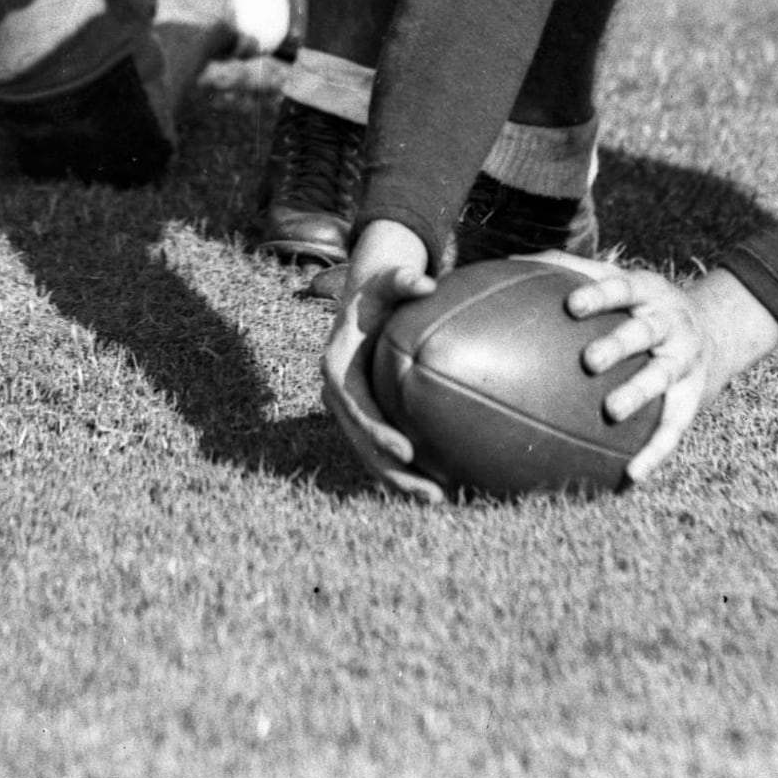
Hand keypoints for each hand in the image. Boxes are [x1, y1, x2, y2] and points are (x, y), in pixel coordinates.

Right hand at [322, 219, 447, 503]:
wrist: (361, 305)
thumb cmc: (378, 293)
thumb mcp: (385, 280)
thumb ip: (402, 278)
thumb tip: (424, 282)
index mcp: (337, 367)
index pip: (356, 406)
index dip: (378, 431)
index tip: (406, 451)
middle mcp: (338, 395)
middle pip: (363, 442)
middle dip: (394, 473)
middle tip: (433, 493)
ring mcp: (350, 411)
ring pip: (370, 455)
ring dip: (401, 482)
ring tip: (440, 499)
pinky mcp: (363, 418)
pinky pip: (380, 450)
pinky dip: (404, 471)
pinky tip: (439, 485)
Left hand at [566, 262, 777, 487]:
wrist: (715, 331)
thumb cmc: (643, 304)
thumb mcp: (622, 281)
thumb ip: (572, 269)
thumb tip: (512, 259)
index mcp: (648, 293)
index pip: (622, 289)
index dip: (599, 295)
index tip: (572, 305)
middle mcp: (670, 325)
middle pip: (646, 332)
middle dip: (620, 344)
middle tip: (589, 361)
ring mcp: (684, 362)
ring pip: (662, 378)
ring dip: (639, 394)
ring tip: (612, 411)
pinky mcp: (692, 398)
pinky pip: (674, 428)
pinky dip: (654, 452)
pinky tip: (630, 475)